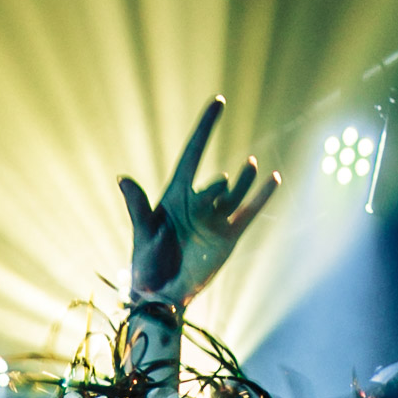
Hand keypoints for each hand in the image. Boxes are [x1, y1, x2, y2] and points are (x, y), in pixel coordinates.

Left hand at [119, 96, 279, 309]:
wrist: (162, 296)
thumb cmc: (146, 265)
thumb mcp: (142, 234)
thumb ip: (138, 207)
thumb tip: (122, 178)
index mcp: (175, 197)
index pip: (193, 153)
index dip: (205, 128)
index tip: (219, 102)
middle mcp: (198, 204)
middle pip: (214, 185)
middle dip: (214, 190)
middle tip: (212, 198)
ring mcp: (215, 220)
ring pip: (235, 192)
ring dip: (244, 180)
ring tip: (251, 165)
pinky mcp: (228, 237)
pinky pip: (249, 212)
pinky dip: (262, 197)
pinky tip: (274, 179)